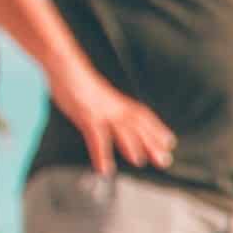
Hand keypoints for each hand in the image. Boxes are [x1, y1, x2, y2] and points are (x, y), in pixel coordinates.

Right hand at [50, 63, 174, 174]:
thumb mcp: (95, 95)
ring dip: (132, 146)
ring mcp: (101, 110)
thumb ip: (106, 107)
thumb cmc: (75, 80)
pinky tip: (104, 169)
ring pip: (122, 129)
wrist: (62, 63)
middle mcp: (113, 106)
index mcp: (116, 102)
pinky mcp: (86, 115)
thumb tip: (110, 118)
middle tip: (165, 160)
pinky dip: (102, 155)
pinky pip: (97, 138)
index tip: (170, 142)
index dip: (157, 129)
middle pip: (138, 125)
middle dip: (152, 143)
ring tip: (140, 162)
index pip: (142, 116)